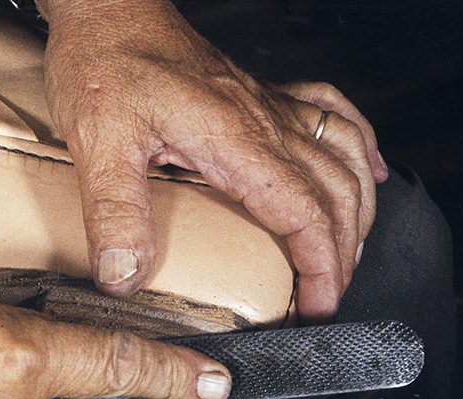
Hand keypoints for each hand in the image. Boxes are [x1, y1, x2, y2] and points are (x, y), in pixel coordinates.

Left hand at [41, 0, 386, 320]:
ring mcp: (265, 105)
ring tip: (348, 255)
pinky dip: (356, 146)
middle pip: (335, 191)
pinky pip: (329, 114)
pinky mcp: (256, 96)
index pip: (303, 211)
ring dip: (357, 209)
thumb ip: (114, 212)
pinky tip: (365, 169)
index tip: (320, 306)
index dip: (320, 265)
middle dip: (342, 253)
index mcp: (233, 140)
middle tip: (327, 298)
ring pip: (343, 155)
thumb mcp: (98, 144)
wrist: (107, 12)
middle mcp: (262, 121)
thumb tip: (123, 275)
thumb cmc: (103, 65)